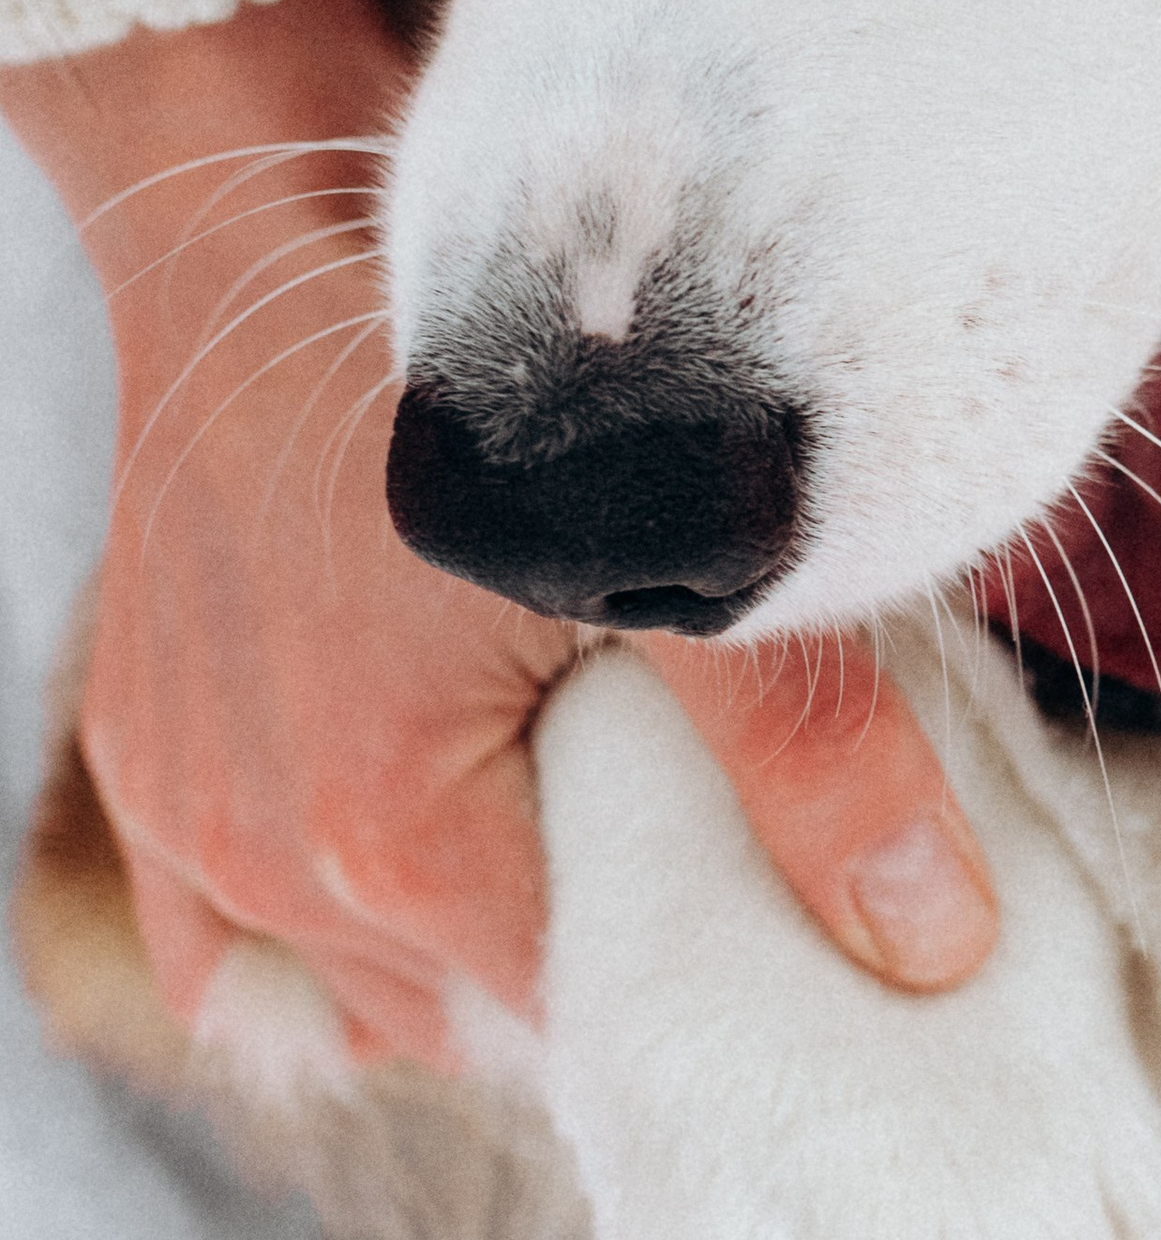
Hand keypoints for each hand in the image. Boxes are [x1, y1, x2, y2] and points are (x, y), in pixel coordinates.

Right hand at [2, 0, 996, 1068]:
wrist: (254, 217)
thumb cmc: (451, 366)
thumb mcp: (668, 549)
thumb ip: (813, 754)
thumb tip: (937, 942)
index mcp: (388, 845)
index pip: (580, 1022)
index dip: (695, 985)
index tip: (781, 941)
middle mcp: (261, 864)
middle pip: (467, 1007)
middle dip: (588, 960)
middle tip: (704, 866)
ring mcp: (183, 807)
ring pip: (353, 976)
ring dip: (462, 934)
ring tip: (580, 828)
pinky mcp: (143, 740)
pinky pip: (225, 932)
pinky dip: (328, 920)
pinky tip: (430, 854)